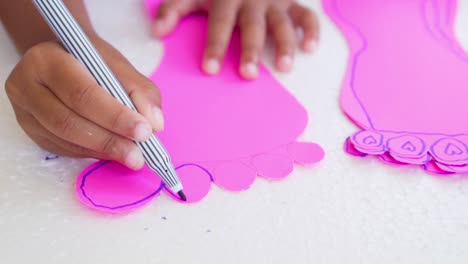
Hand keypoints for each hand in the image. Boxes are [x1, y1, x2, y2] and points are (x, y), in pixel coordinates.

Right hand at [5, 37, 163, 169]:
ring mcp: (25, 111)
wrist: (64, 60)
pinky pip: (63, 148)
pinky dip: (91, 153)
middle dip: (109, 140)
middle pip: (69, 121)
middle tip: (138, 154)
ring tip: (131, 156)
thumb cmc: (91, 61)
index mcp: (47, 59)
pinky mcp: (31, 130)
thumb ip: (140, 90)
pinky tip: (112, 152)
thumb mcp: (117, 65)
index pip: (82, 93)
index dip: (115, 116)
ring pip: (64, 139)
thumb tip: (155, 123)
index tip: (144, 131)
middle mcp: (26, 85)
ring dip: (102, 151)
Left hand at [152, 0, 318, 79]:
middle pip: (253, 27)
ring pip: (283, 23)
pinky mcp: (292, 3)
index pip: (220, 24)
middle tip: (248, 74)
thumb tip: (157, 32)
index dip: (215, 46)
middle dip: (251, 50)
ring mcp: (275, 1)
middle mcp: (253, 0)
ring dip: (285, 44)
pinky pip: (307, 16)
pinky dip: (312, 31)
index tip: (210, 69)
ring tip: (284, 67)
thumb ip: (174, 9)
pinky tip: (310, 48)